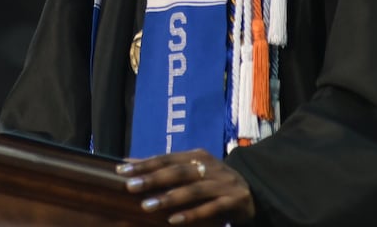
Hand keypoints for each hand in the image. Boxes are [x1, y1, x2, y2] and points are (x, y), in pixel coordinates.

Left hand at [117, 148, 255, 224]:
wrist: (253, 192)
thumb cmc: (214, 181)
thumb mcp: (191, 170)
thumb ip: (164, 167)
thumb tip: (129, 162)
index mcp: (197, 156)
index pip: (166, 158)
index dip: (144, 163)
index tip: (122, 170)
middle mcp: (210, 166)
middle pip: (177, 171)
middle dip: (152, 178)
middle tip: (130, 186)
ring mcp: (222, 183)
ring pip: (192, 190)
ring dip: (169, 197)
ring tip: (147, 205)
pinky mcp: (232, 201)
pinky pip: (210, 208)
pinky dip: (191, 214)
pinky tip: (174, 220)